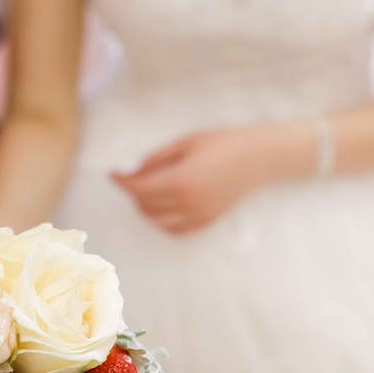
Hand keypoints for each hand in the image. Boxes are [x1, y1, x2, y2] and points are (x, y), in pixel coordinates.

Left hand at [112, 126, 276, 234]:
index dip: (122, 180)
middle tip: (133, 175)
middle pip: (144, 205)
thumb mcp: (186, 142)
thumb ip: (155, 159)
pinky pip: (174, 230)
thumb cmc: (223, 142)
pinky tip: (162, 206)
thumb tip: (129, 169)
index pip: (139, 188)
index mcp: (181, 181)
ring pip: (156, 221)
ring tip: (148, 189)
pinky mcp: (206, 222)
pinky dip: (161, 221)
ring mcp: (198, 216)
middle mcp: (188, 203)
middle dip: (134, 191)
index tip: (113, 172)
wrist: (260, 157)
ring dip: (145, 207)